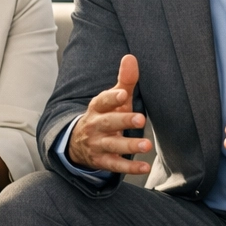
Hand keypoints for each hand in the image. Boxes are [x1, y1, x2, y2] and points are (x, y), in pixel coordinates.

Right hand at [68, 55, 150, 173]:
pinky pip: (115, 165)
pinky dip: (130, 168)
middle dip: (123, 120)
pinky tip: (145, 167)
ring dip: (129, 146)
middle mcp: (95, 126)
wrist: (78, 142)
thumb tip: (131, 57)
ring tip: (147, 145)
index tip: (123, 93)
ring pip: (112, 146)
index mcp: (98, 108)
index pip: (103, 101)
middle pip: (108, 123)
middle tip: (141, 119)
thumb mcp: (113, 99)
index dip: (112, 98)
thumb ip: (125, 80)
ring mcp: (97, 144)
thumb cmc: (105, 115)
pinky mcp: (101, 161)